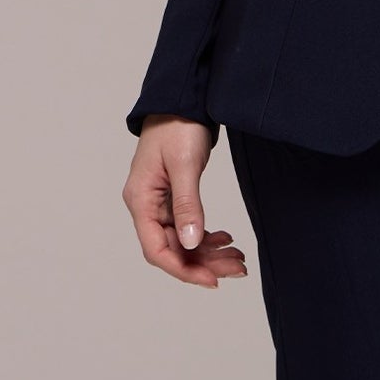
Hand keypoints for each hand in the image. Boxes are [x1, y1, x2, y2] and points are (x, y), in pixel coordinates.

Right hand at [123, 115, 248, 287]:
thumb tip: (191, 243)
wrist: (182, 98)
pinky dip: (206, 234)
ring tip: (238, 259)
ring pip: (182, 238)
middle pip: (172, 248)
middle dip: (204, 262)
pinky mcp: (172, 194)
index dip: (183, 269)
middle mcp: (146, 205)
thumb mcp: (184, 165)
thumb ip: (187, 205)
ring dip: (209, 251)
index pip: (156, 250)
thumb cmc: (178, 126)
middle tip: (237, 269)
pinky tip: (225, 238)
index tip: (212, 280)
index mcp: (141, 201)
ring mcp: (159, 200)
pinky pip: (187, 224)